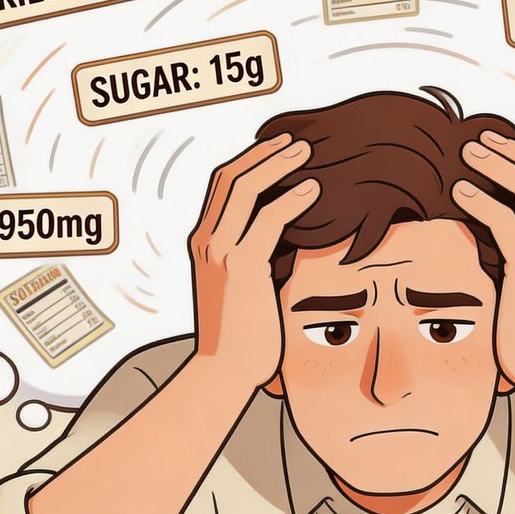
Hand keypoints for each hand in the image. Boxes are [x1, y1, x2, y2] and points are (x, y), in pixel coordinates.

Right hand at [187, 134, 317, 389]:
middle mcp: (204, 241)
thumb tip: (284, 245)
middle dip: (263, 153)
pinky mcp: (240, 268)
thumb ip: (253, 261)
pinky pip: (267, 219)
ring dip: (277, 164)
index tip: (276, 151)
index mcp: (202, 243)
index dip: (248, 162)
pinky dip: (291, 199)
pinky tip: (313, 189)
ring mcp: (219, 252)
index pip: (221, 187)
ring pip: (245, 188)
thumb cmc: (238, 338)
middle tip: (295, 141)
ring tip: (306, 152)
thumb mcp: (240, 289)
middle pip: (230, 177)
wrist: (221, 372)